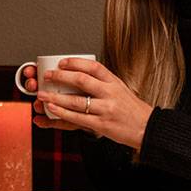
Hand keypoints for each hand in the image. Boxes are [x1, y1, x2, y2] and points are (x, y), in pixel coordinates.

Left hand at [34, 58, 152, 149]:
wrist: (148, 128)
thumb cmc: (132, 109)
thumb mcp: (120, 89)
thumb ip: (103, 82)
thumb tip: (80, 73)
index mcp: (114, 82)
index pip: (93, 66)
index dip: (75, 62)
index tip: (61, 62)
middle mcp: (110, 93)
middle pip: (81, 80)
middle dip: (60, 77)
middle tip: (47, 76)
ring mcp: (106, 109)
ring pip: (76, 100)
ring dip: (56, 97)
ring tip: (42, 94)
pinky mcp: (101, 124)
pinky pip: (77, 117)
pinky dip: (62, 112)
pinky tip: (52, 109)